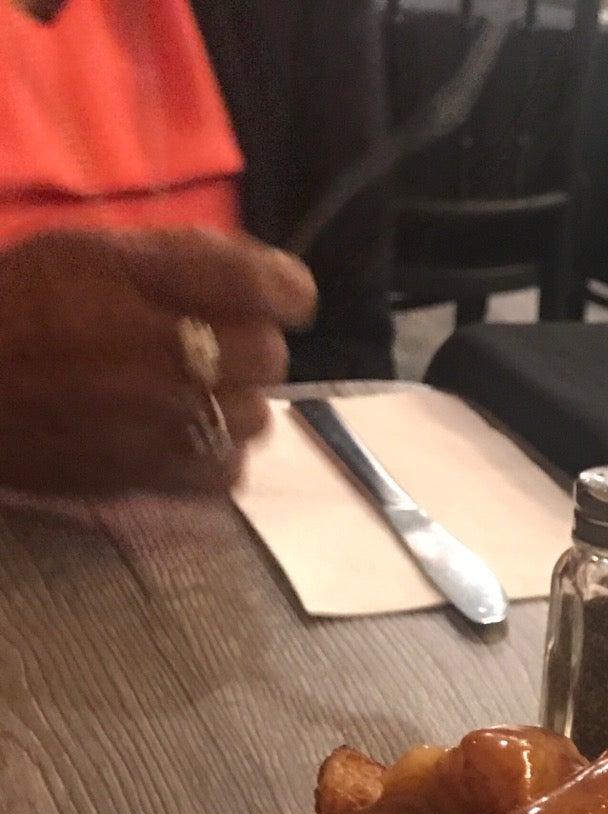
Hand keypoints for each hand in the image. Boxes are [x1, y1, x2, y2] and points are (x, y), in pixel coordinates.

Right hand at [0, 228, 317, 492]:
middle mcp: (158, 352)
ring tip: (193, 392)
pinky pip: (227, 470)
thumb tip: (267, 269)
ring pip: (256, 416)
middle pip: (269, 353)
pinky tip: (185, 434)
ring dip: (238, 402)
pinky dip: (218, 454)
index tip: (285, 297)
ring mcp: (158, 422)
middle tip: (213, 344)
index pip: (261, 284)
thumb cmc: (17, 306)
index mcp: (139, 282)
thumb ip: (180, 254)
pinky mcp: (148, 476)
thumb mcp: (84, 251)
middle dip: (251, 344)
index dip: (287, 290)